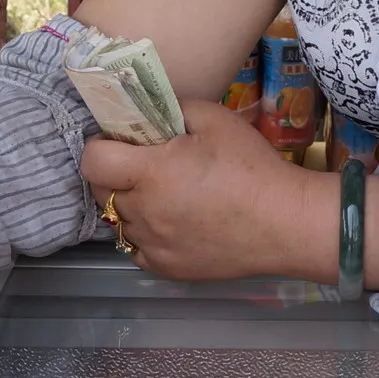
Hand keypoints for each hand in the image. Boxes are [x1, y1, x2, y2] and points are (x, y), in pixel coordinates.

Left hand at [80, 99, 328, 282]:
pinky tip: (172, 221)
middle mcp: (144, 212)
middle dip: (113, 173)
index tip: (120, 141)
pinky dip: (144, 233)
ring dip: (131, 204)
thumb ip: (173, 108)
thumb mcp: (215, 119)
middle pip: (101, 191)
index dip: (100, 146)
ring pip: (119, 221)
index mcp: (151, 173)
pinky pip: (136, 248)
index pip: (93, 161)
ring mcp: (152, 245)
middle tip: (144, 164)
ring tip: (165, 194)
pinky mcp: (165, 268)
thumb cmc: (252, 167)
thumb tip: (148, 111)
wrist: (285, 223)